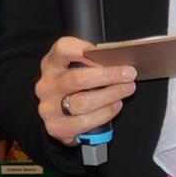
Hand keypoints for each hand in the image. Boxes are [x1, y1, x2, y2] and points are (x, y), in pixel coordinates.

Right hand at [35, 34, 137, 149]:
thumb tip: (119, 62)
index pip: (63, 49)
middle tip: (128, 74)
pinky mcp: (56, 128)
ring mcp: (49, 108)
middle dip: (108, 76)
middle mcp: (47, 86)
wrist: (59, 114)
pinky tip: (115, 106)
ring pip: (83, 103)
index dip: (84, 49)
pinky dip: (105, 114)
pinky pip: (85, 122)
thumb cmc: (74, 87)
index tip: (106, 53)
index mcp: (51, 64)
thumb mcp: (76, 68)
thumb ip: (92, 62)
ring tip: (127, 89)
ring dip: (111, 95)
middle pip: (78, 78)